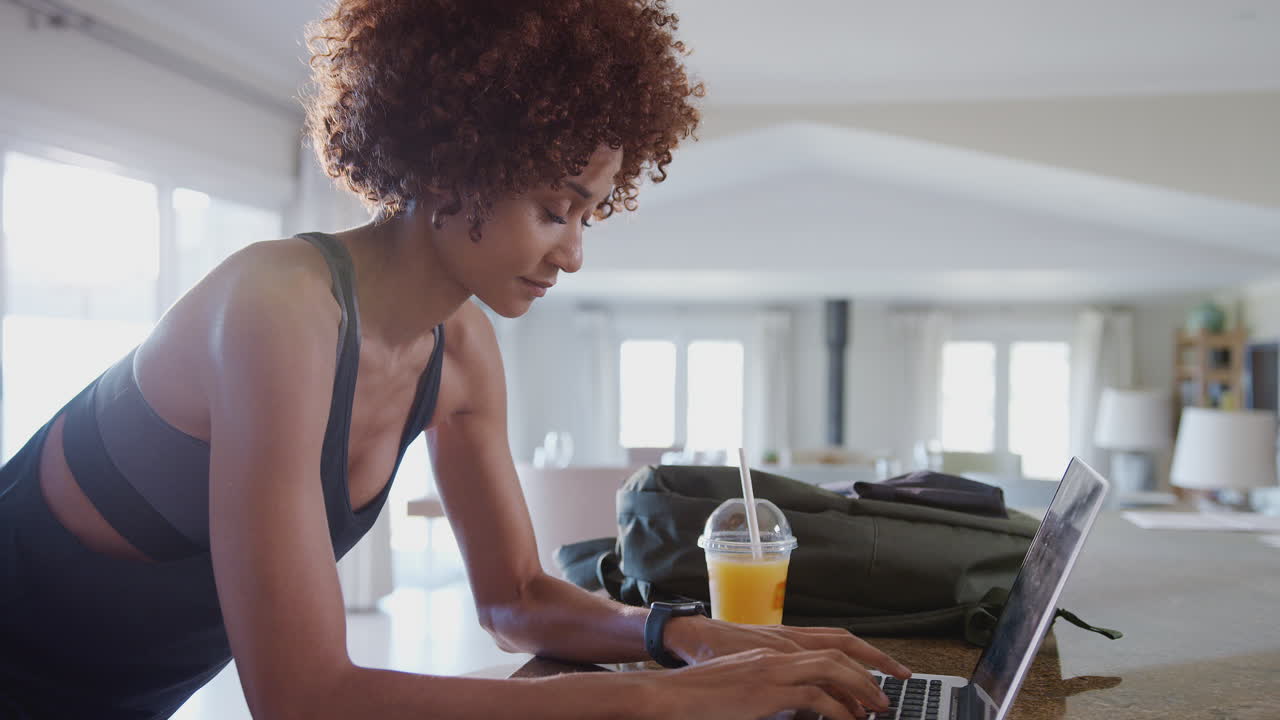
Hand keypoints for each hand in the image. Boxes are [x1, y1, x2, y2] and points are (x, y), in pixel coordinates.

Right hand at [662, 615, 911, 713]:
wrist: (671, 694)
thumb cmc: (702, 694)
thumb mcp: (746, 687)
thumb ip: (775, 691)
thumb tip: (802, 707)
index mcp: (774, 650)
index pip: (827, 645)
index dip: (857, 658)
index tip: (877, 677)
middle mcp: (777, 653)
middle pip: (837, 652)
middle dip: (869, 672)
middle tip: (886, 698)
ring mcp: (772, 669)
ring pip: (831, 669)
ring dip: (859, 689)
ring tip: (875, 711)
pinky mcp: (766, 691)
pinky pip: (814, 697)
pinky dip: (837, 710)